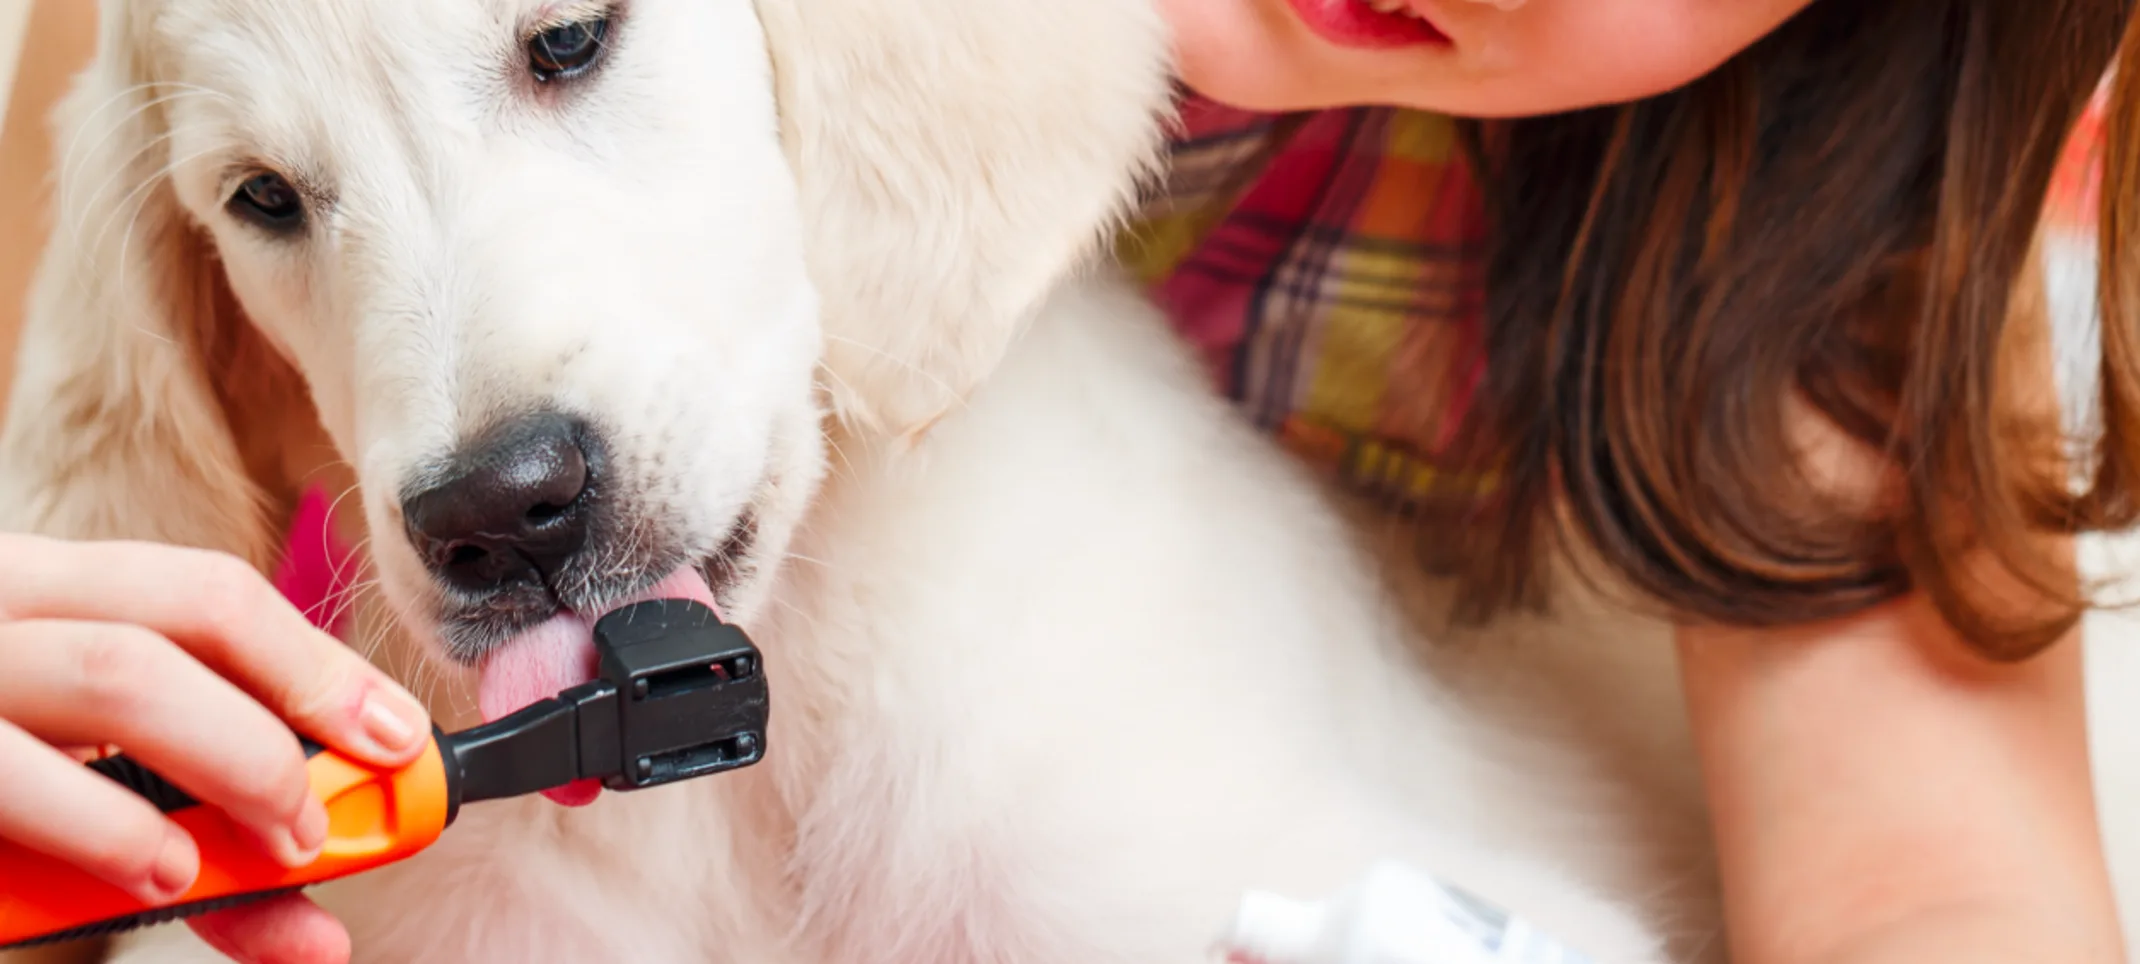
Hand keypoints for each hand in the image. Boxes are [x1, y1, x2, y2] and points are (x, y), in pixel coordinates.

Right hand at [0, 533, 431, 963]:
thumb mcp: (66, 796)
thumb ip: (183, 840)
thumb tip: (321, 919)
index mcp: (33, 593)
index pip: (201, 589)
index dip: (315, 663)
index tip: (398, 739)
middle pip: (171, 622)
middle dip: (283, 716)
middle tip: (330, 818)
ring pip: (111, 675)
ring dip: (223, 762)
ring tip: (269, 849)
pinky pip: (13, 773)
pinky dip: (104, 825)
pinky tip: (157, 871)